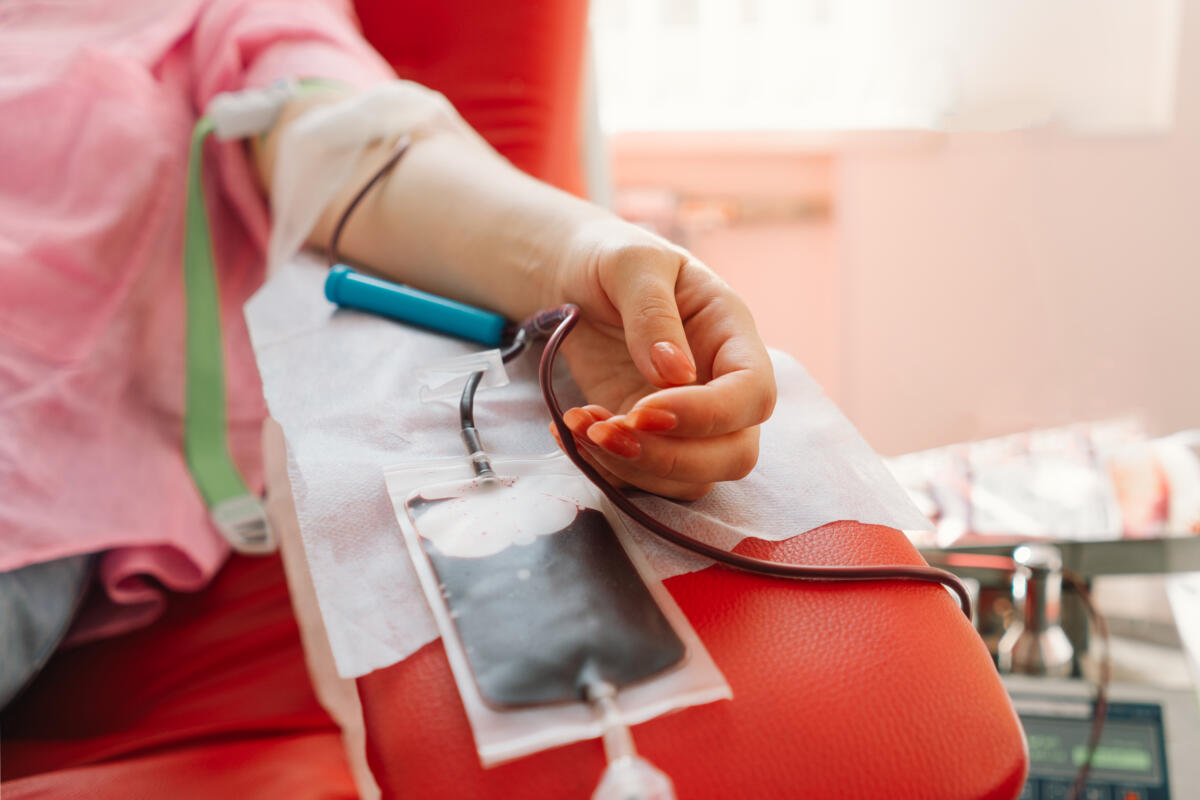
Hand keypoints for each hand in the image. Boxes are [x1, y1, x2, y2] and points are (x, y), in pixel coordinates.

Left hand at [544, 219, 776, 499]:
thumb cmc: (614, 259)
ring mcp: (687, 421)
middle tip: (607, 431)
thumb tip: (674, 374)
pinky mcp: (648, 439)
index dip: (707, 415)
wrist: (575, 277)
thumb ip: (653, 312)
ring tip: (578, 426)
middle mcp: (721, 386)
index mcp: (732, 336)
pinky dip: (607, 470)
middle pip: (734, 453)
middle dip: (670, 457)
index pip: (752, 394)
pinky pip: (645, 479)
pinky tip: (571, 432)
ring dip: (633, 468)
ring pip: (690, 478)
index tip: (644, 408)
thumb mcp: (632, 263)